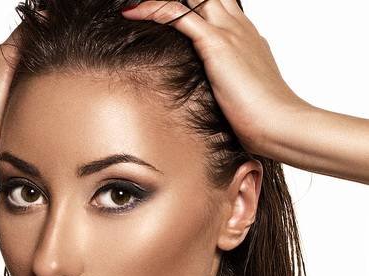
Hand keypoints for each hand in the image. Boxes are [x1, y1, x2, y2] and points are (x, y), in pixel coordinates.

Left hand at [121, 0, 305, 154]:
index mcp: (247, 36)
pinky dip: (154, 9)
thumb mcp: (243, 96)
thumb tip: (215, 103)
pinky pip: (178, 14)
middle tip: (151, 5)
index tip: (171, 14)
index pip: (219, 5)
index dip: (196, 6)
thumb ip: (227, 88)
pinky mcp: (217, 44)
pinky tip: (134, 12)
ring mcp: (230, 31)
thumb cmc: (263, 119)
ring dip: (163, 0)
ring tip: (137, 4)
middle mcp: (239, 26)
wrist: (279, 124)